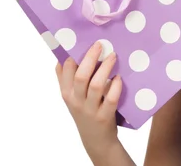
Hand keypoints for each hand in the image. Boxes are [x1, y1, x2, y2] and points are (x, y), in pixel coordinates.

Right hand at [55, 41, 122, 156]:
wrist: (96, 139)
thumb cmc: (85, 110)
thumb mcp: (71, 96)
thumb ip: (66, 78)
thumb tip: (62, 56)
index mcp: (66, 93)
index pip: (65, 70)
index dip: (73, 54)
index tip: (83, 40)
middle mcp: (76, 100)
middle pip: (81, 76)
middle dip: (90, 58)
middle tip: (100, 44)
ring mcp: (90, 109)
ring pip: (96, 85)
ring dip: (105, 68)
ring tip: (113, 56)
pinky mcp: (104, 116)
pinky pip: (110, 100)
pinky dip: (115, 87)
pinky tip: (119, 78)